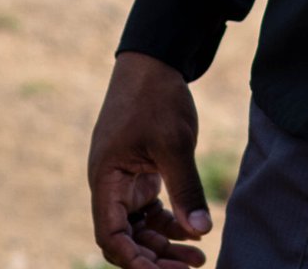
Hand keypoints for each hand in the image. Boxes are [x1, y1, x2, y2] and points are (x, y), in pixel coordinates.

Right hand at [88, 50, 213, 268]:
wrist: (154, 60)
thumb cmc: (156, 97)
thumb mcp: (174, 143)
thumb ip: (185, 189)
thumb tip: (201, 232)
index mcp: (106, 180)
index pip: (111, 237)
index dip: (134, 261)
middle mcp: (110, 186)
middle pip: (127, 239)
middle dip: (156, 258)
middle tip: (192, 268)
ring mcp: (125, 181)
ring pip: (141, 229)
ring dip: (166, 245)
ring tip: (199, 258)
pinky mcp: (140, 175)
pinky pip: (151, 211)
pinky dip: (171, 224)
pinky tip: (195, 233)